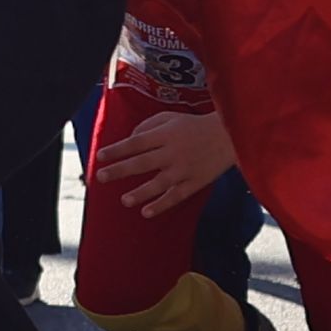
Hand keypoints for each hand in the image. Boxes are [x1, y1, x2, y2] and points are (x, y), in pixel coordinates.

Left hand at [91, 104, 236, 218]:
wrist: (229, 136)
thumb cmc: (194, 126)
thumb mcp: (170, 118)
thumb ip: (147, 127)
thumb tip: (128, 139)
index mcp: (165, 134)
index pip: (136, 142)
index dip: (117, 149)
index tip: (100, 156)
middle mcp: (173, 152)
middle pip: (142, 162)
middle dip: (120, 170)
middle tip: (101, 177)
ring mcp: (184, 169)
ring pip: (159, 183)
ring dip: (140, 192)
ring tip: (124, 200)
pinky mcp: (195, 182)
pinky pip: (176, 196)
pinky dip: (161, 205)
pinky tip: (146, 212)